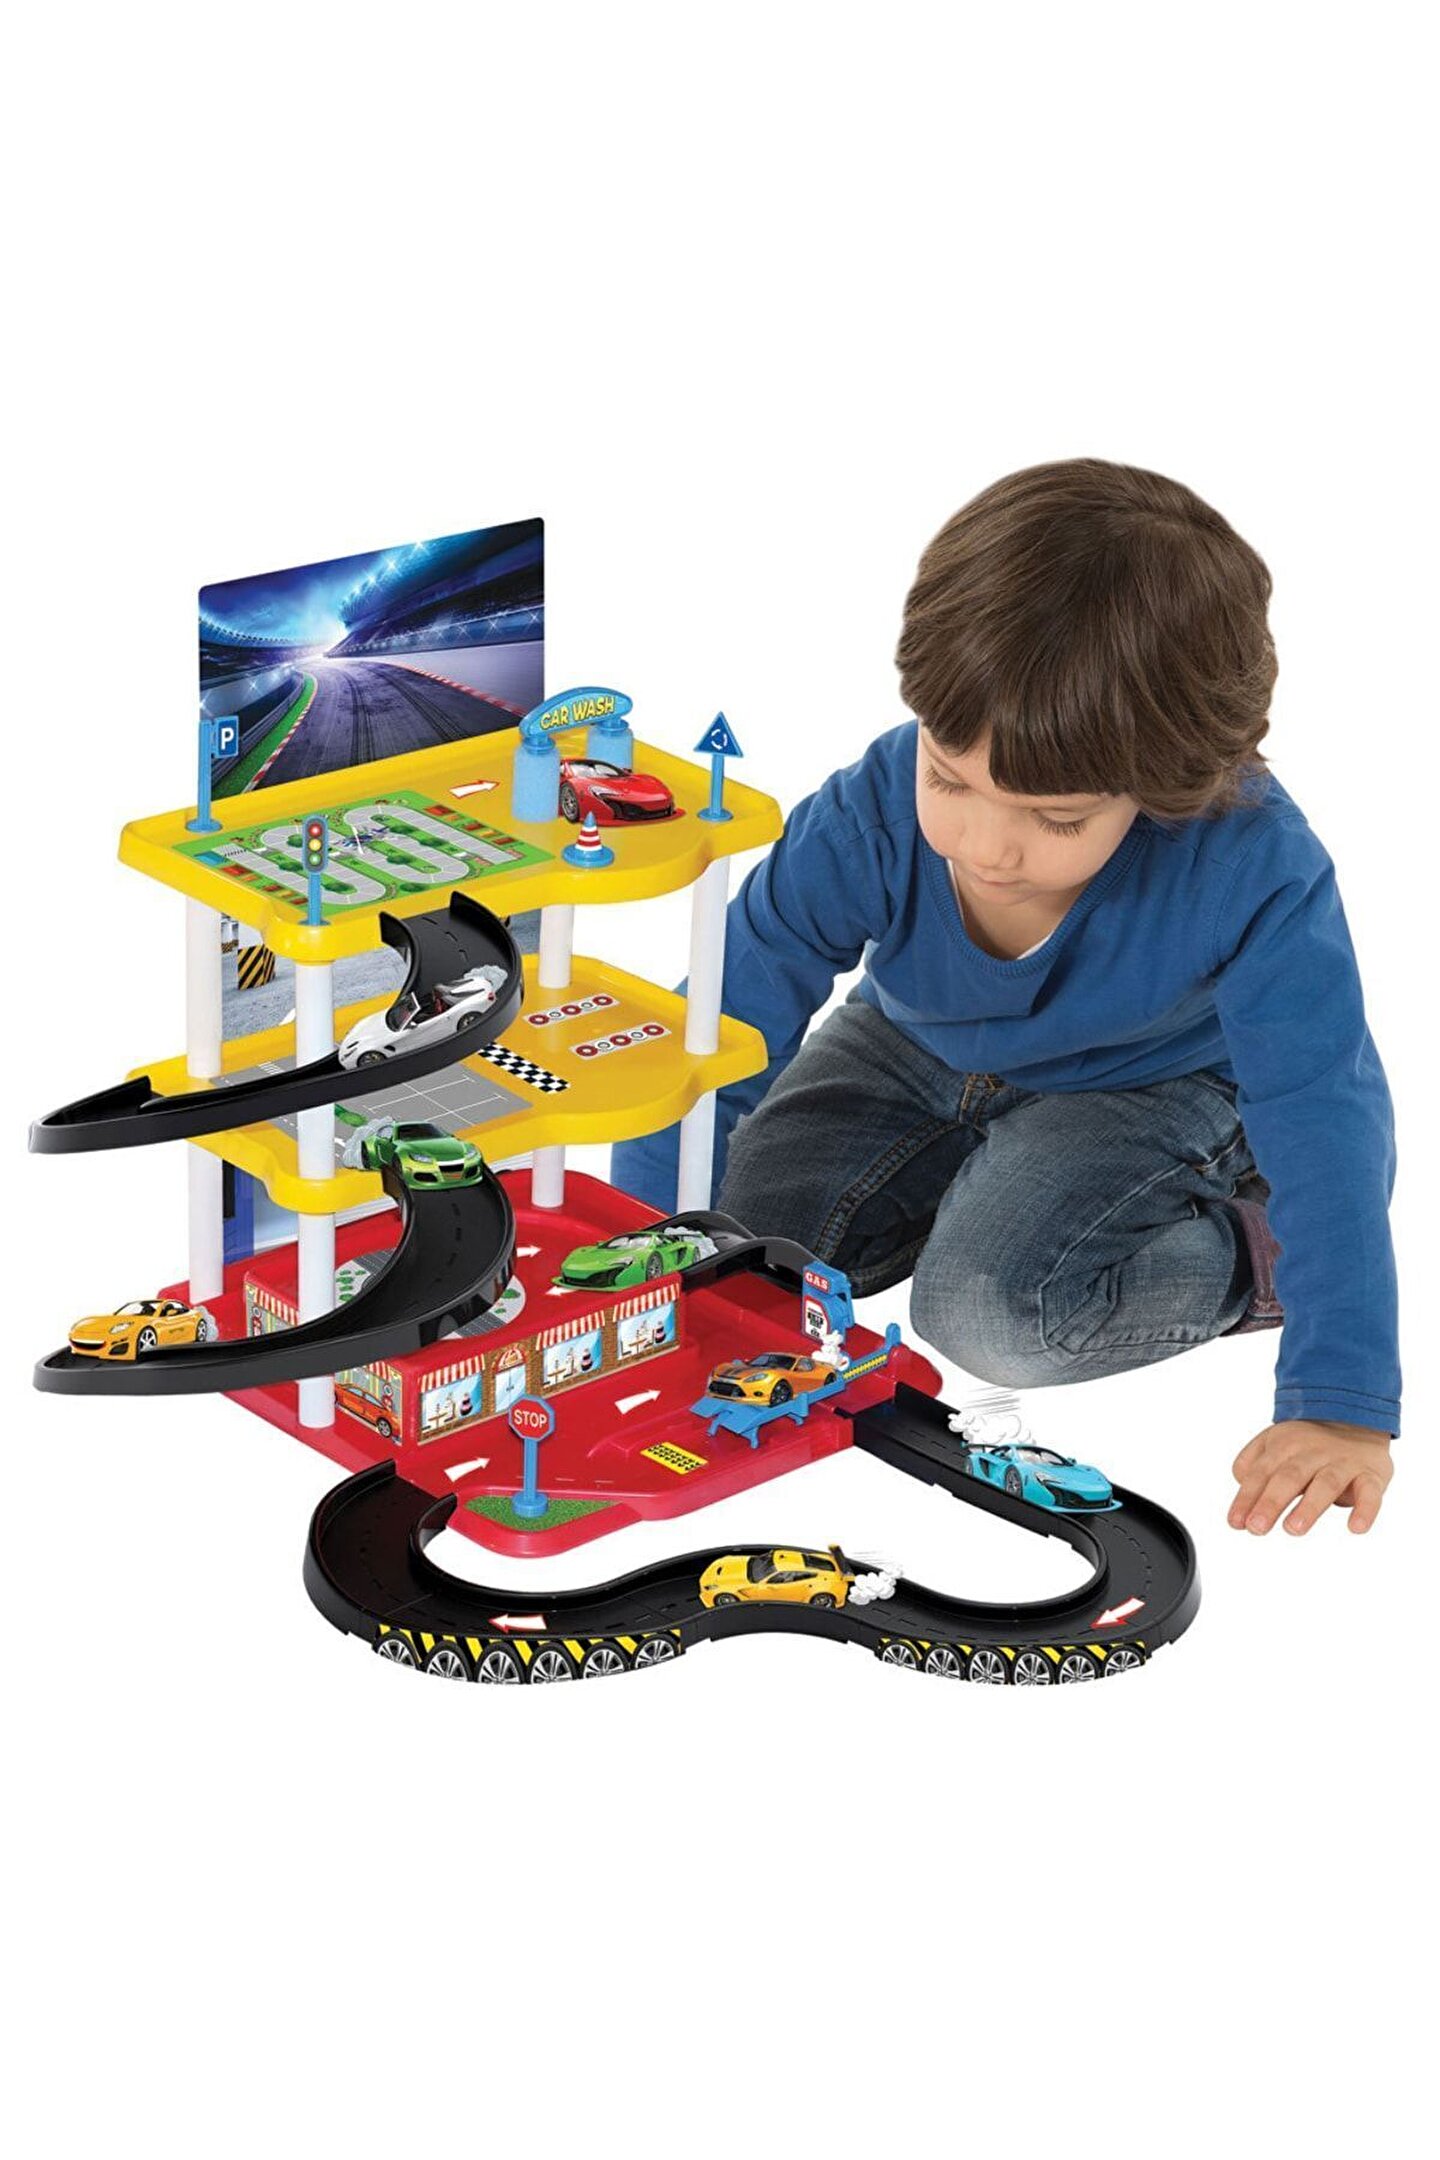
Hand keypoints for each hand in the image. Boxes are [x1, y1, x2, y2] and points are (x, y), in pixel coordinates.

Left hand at [1228, 1420, 1392, 1535]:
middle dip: (1271, 1502)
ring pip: (1326, 1484)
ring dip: (1309, 1507)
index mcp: (1284, 1445)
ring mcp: (1343, 1463)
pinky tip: (1356, 1528)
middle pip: (1289, 1477)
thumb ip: (1252, 1466)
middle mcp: (1313, 1453)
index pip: (1261, 1473)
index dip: (1247, 1498)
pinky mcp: (1371, 1475)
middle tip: (1256, 1528)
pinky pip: (1370, 1493)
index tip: (1235, 1523)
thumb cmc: (1307, 1443)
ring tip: (1293, 1529)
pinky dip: (1365, 1510)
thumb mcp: (1274, 1444)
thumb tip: (1241, 1493)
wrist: (1356, 1417)